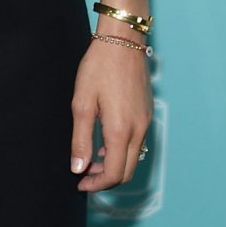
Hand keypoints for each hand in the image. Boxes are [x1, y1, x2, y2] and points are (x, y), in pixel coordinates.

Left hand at [70, 35, 151, 192]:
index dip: (96, 185)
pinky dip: (122, 151)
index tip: (80, 183)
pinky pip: (138, 143)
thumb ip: (81, 140)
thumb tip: (78, 168)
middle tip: (84, 175)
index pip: (114, 174)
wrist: (122, 41)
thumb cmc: (99, 68)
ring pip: (134, 158)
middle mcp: (139, 130)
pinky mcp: (147, 113)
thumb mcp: (82, 104)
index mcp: (121, 130)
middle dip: (106, 179)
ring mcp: (146, 122)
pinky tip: (105, 141)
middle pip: (127, 171)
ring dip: (114, 165)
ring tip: (92, 157)